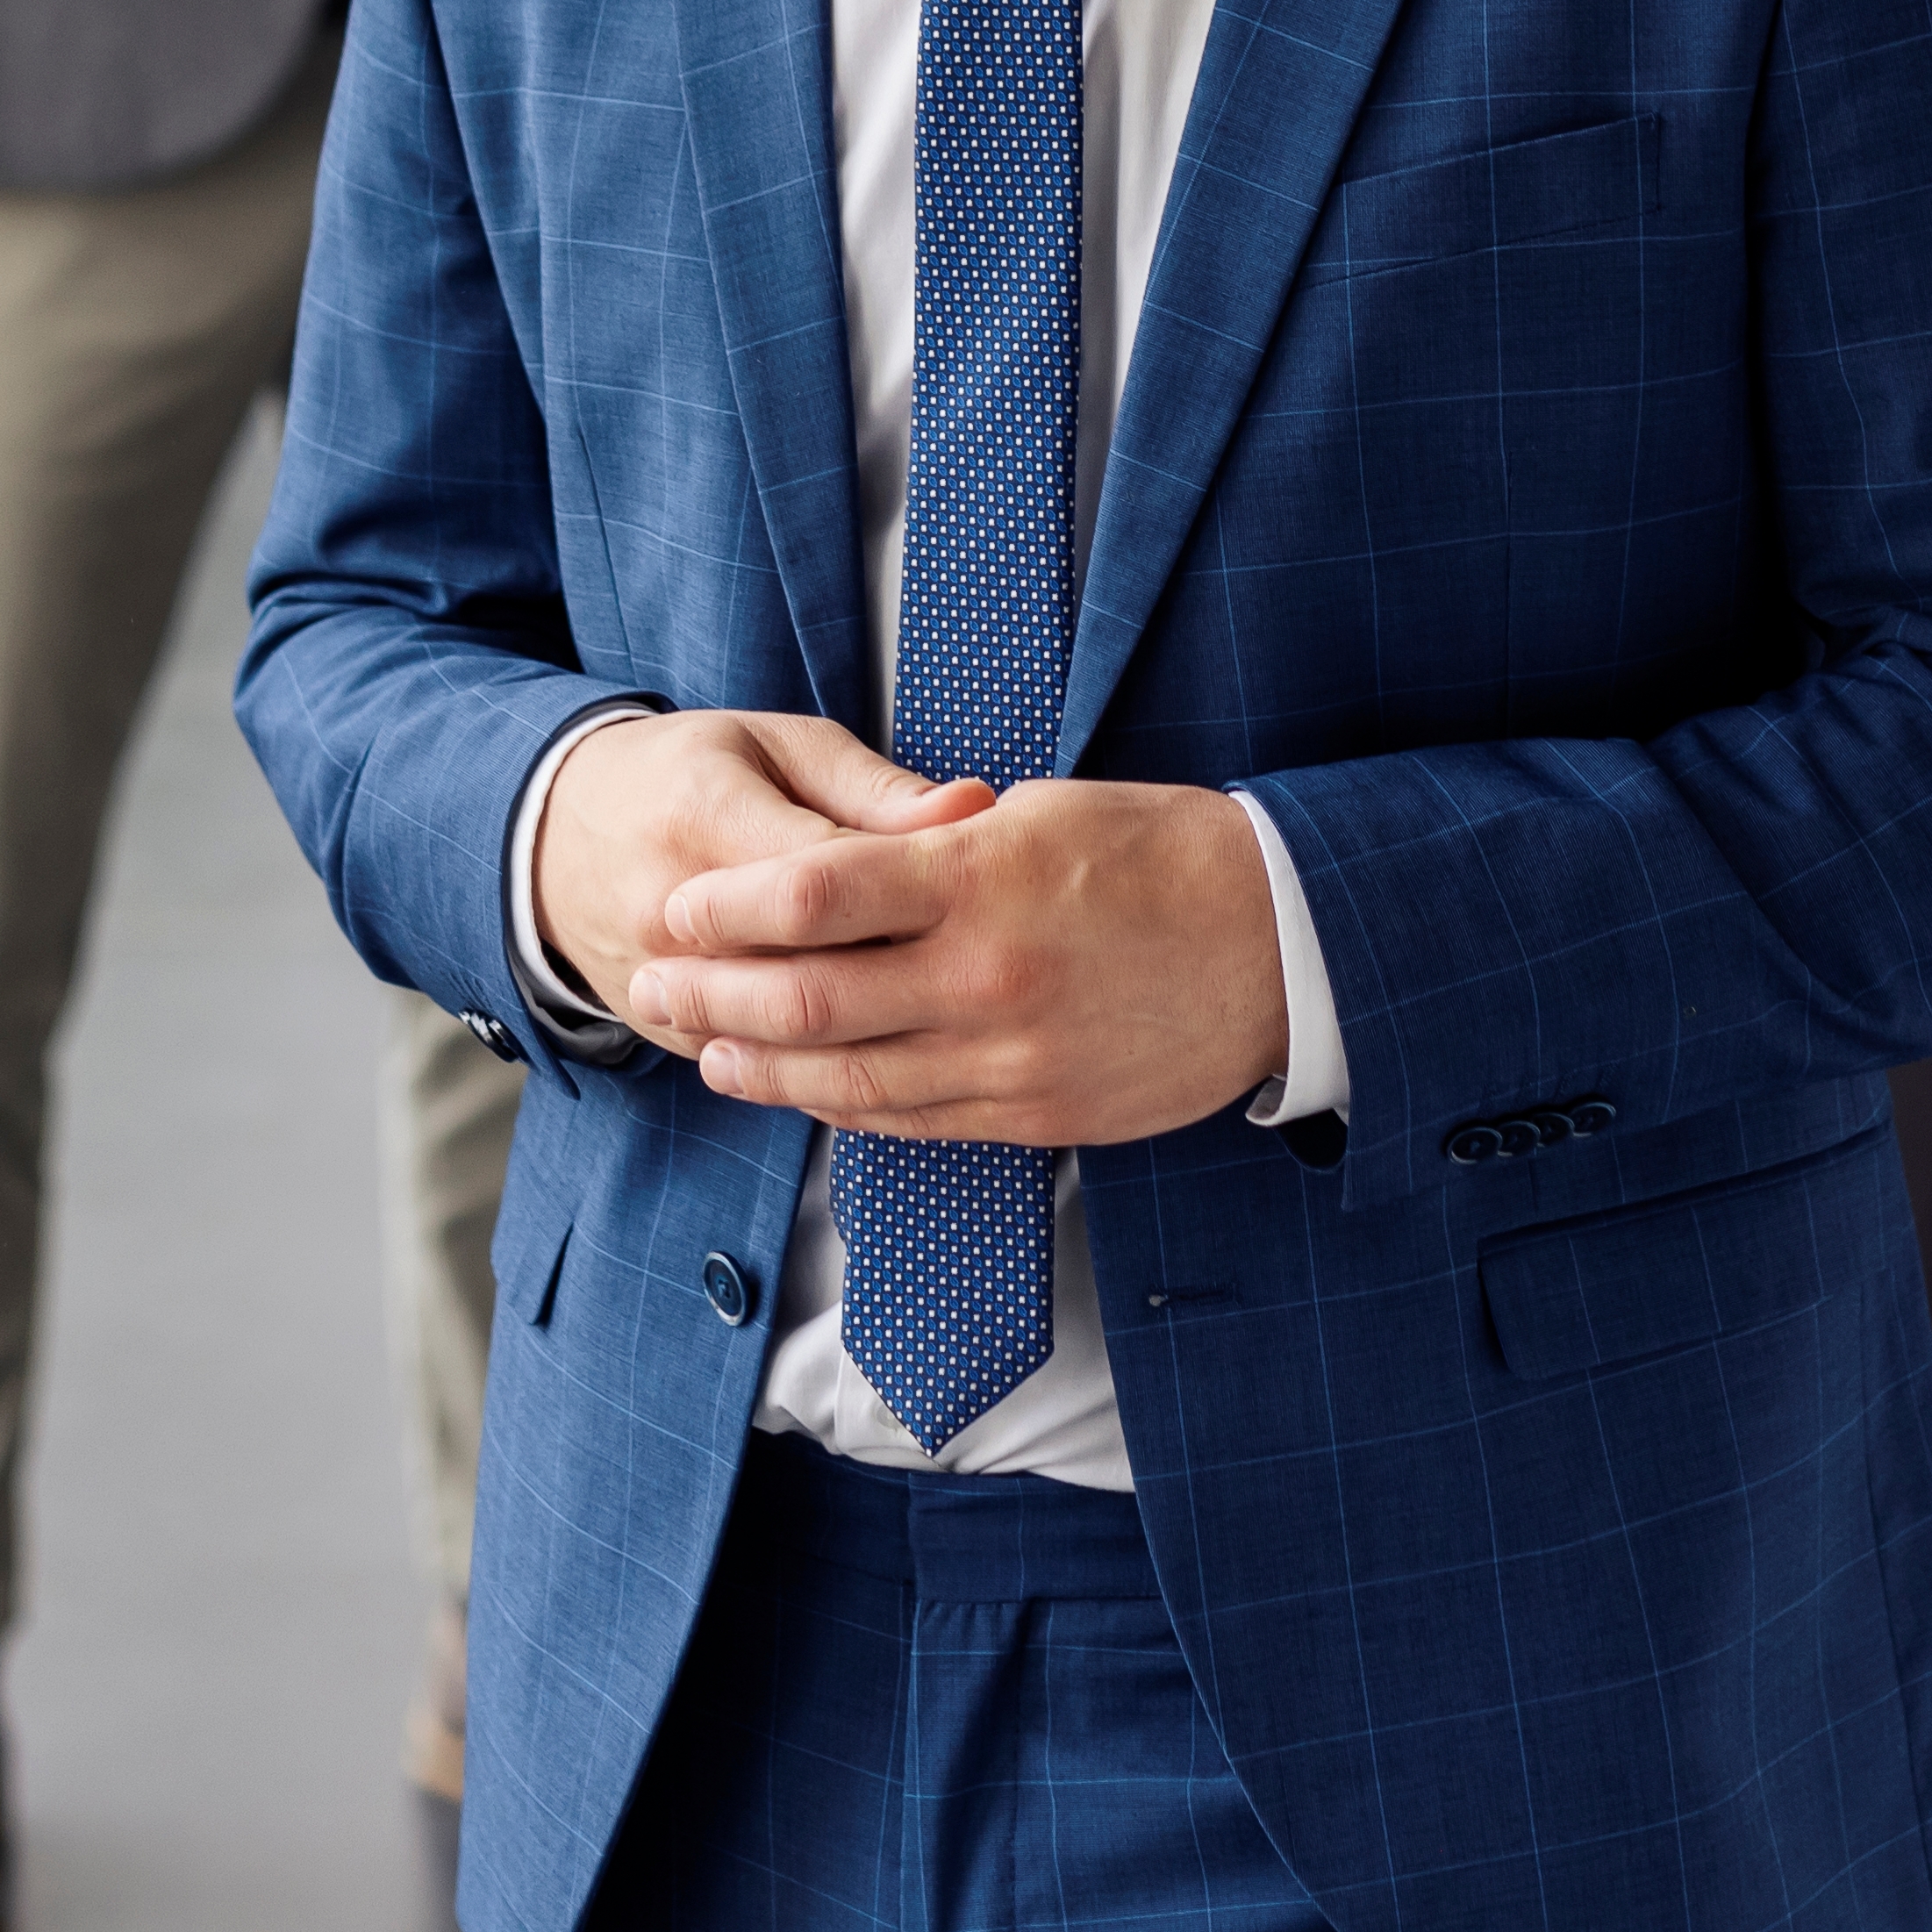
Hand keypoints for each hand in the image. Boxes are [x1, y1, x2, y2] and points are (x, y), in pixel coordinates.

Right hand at [530, 708, 972, 1022]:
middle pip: (816, 962)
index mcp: (706, 815)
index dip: (918, 887)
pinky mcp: (665, 1032)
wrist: (560, 835)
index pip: (830, 874)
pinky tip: (894, 1048)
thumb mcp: (778, 747)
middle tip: (989, 964)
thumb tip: (975, 809)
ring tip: (954, 1009)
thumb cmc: (691, 774)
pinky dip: (829, 1060)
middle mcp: (673, 910)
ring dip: (879, 1026)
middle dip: (913, 966)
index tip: (988, 890)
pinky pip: (761, 1063)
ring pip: (791, 1029)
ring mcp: (663, 983)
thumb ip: (874, 787)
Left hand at [624, 780, 1297, 1149]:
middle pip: (806, 1000)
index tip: (678, 906)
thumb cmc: (1164, 855)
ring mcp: (1007, 1059)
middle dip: (710, 996)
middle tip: (651, 983)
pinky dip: (837, 1106)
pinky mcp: (1032, 1113)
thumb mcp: (1046, 811)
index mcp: (980, 879)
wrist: (1281, 947)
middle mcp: (983, 977)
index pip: (813, 894)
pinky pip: (909, 1120)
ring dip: (758, 1064)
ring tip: (702, 1046)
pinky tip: (798, 1088)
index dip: (726, 907)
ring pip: (845, 1078)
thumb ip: (938, 847)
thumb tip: (846, 865)